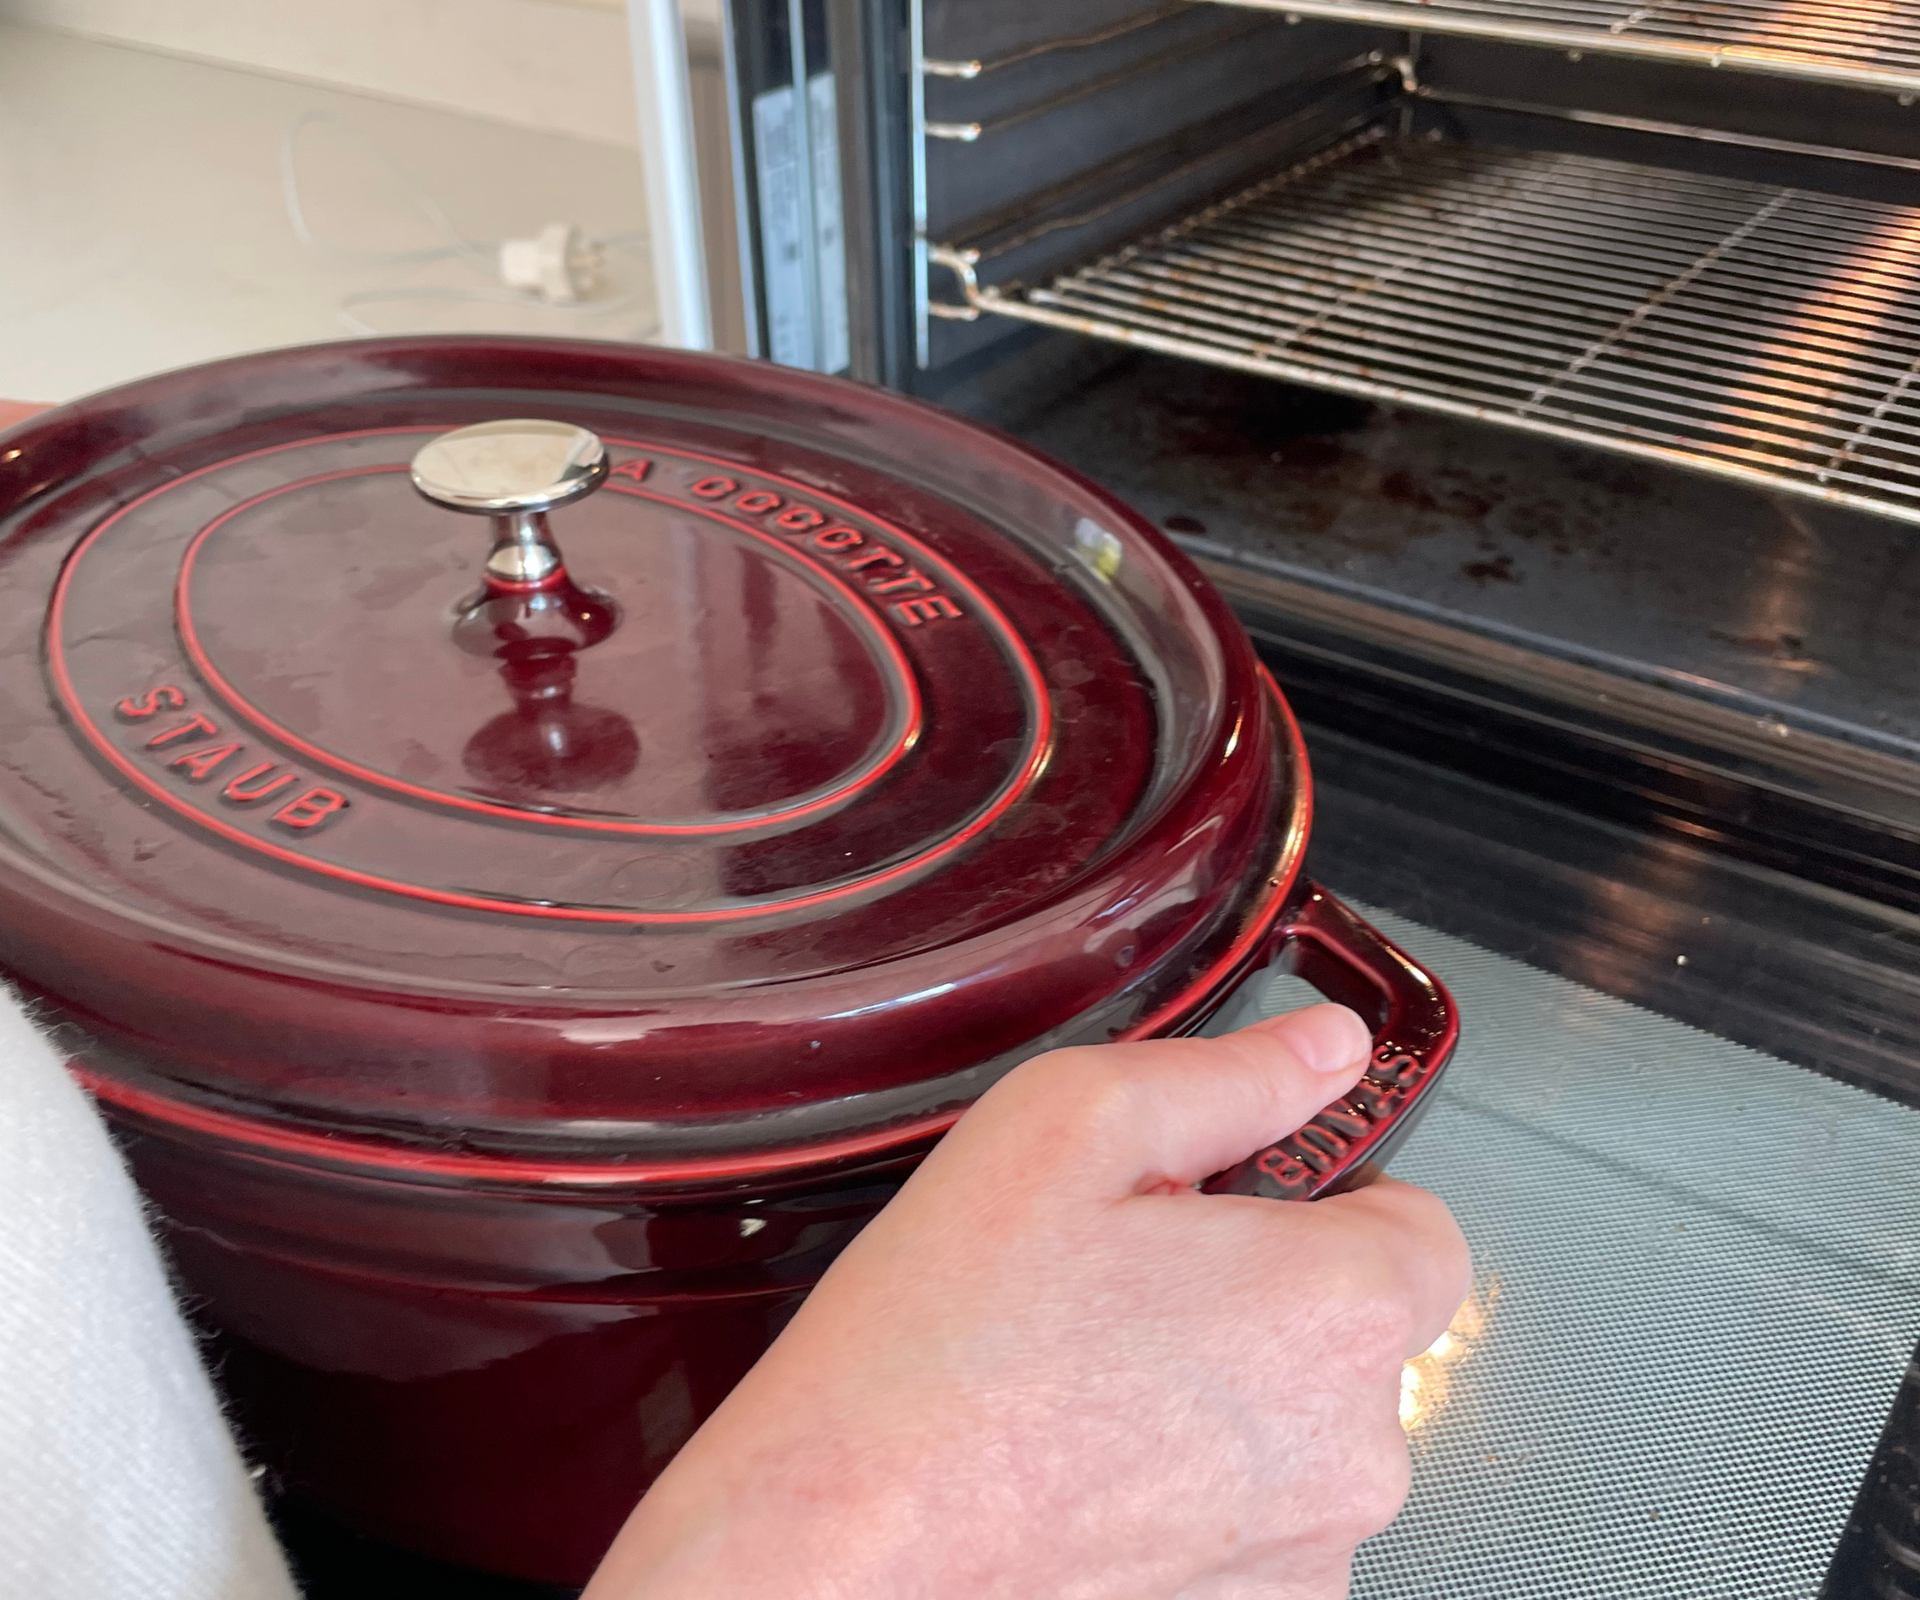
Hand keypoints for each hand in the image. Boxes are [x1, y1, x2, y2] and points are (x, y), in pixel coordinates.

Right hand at [584, 1004, 1469, 1599]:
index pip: (1423, 1224)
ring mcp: (1302, 1557)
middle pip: (1348, 1333)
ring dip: (1217, 1398)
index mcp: (1334, 1308)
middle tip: (1116, 1281)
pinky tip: (1076, 1462)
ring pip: (1293, 1433)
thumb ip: (1228, 1077)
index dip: (1325, 1194)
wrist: (837, 1552)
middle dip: (1255, 1292)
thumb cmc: (938, 1356)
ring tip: (1076, 1380)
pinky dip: (1187, 1492)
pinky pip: (1247, 1523)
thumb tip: (1325, 1049)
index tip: (1232, 1201)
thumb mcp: (1064, 1127)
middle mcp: (1352, 1451)